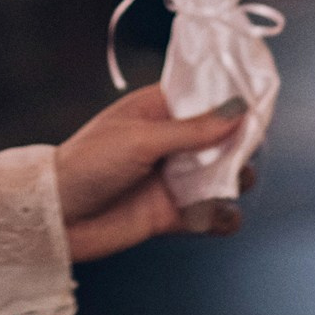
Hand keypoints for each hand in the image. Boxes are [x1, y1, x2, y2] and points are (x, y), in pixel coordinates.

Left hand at [53, 87, 249, 261]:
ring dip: (235, 180)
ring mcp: (172, 178)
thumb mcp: (141, 139)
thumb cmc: (88, 163)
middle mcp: (169, 142)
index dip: (231, 100)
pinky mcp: (172, 214)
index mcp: (157, 111)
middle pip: (221, 138)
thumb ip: (193, 130)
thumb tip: (239, 110)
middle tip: (243, 150)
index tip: (258, 104)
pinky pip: (211, 215)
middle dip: (239, 144)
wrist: (56, 216)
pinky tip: (220, 214)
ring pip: (221, 176)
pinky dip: (223, 217)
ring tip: (231, 182)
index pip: (204, 98)